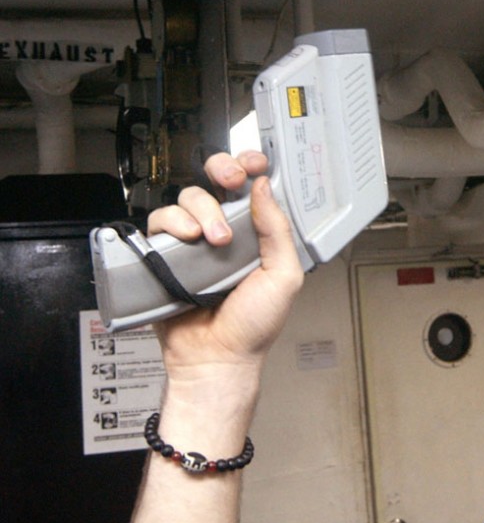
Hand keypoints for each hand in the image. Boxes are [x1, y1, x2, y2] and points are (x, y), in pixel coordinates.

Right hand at [146, 150, 303, 375]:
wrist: (216, 359)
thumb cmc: (253, 327)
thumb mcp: (283, 276)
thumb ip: (277, 230)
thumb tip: (264, 188)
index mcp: (255, 234)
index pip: (250, 187)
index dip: (249, 166)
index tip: (252, 164)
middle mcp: (223, 232)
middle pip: (213, 181)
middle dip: (221, 171)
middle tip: (229, 183)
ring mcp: (193, 242)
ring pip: (187, 198)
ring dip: (202, 210)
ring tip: (213, 240)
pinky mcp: (165, 254)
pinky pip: (160, 223)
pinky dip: (172, 223)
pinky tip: (188, 240)